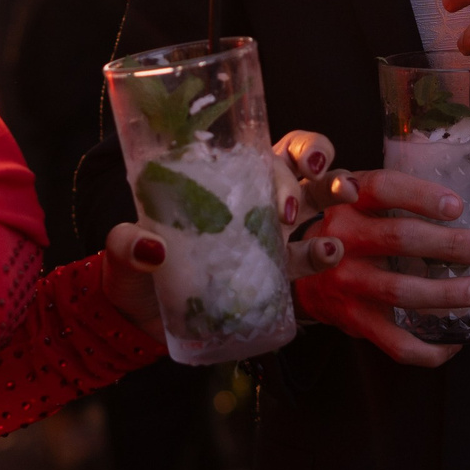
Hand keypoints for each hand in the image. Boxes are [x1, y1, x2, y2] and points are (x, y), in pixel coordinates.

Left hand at [101, 129, 349, 342]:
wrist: (138, 322)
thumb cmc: (132, 273)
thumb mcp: (122, 251)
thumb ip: (130, 245)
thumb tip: (152, 249)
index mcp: (221, 181)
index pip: (268, 150)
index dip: (299, 147)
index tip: (307, 160)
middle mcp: (251, 201)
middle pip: (300, 170)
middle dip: (322, 167)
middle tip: (320, 178)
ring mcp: (266, 238)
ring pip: (313, 206)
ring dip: (334, 197)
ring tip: (346, 201)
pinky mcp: (271, 276)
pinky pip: (305, 259)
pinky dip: (322, 253)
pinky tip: (328, 253)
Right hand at [290, 164, 469, 367]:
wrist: (297, 273)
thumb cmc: (353, 229)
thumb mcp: (371, 202)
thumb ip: (425, 201)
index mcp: (350, 200)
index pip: (383, 188)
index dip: (420, 196)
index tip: (457, 206)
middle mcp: (342, 237)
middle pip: (398, 238)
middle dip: (448, 244)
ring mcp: (345, 281)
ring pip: (399, 290)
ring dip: (445, 293)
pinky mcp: (352, 319)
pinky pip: (394, 341)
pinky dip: (428, 348)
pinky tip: (455, 341)